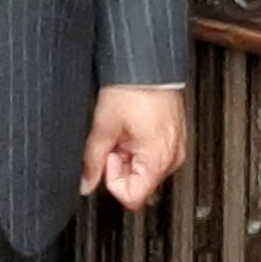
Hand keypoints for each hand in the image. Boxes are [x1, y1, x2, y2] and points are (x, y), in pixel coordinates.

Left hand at [78, 84, 187, 210]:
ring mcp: (175, 148)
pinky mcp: (174, 137)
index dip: (113, 180)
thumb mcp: (104, 126)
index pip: (132, 197)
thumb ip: (92, 160)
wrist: (149, 63)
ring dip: (128, 154)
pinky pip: (153, 154)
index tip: (108, 157)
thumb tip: (85, 182)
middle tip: (115, 139)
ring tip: (125, 129)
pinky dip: (139, 145)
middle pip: (139, 183)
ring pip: (144, 169)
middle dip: (120, 165)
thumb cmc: (132, 88)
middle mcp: (172, 158)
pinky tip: (134, 126)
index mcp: (158, 159)